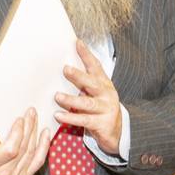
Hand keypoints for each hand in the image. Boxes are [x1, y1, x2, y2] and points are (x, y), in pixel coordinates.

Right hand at [0, 108, 52, 174]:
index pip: (10, 150)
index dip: (18, 134)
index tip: (20, 119)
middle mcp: (3, 174)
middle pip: (23, 149)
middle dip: (29, 128)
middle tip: (31, 112)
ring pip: (31, 153)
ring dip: (36, 134)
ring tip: (36, 119)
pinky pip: (38, 162)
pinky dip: (44, 147)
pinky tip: (45, 134)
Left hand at [54, 39, 122, 153]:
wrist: (116, 131)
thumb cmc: (100, 108)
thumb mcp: (95, 93)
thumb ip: (84, 82)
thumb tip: (64, 68)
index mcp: (104, 83)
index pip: (96, 66)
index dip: (87, 54)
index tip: (77, 43)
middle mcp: (106, 94)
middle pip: (92, 83)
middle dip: (79, 76)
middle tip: (65, 69)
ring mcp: (106, 109)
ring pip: (87, 103)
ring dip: (71, 100)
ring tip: (57, 96)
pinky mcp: (102, 123)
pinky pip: (84, 120)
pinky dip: (70, 118)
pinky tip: (59, 115)